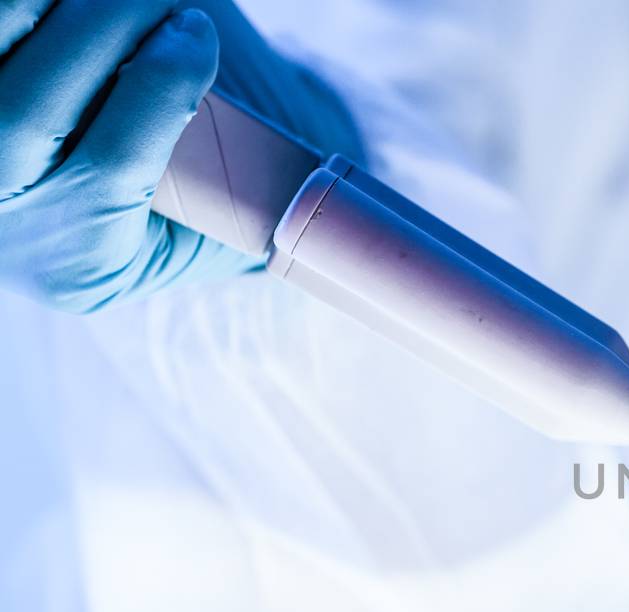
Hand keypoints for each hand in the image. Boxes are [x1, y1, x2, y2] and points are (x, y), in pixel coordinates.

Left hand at [0, 1, 362, 312]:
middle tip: (162, 3)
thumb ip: (248, 200)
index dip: (160, 86)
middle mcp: (1, 226)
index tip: (198, 31)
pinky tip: (62, 11)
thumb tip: (296, 156)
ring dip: (47, 16)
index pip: (113, 170)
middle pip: (26, 118)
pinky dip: (19, 18)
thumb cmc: (174, 211)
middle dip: (100, 32)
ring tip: (110, 3)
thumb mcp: (207, 232)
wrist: (78, 220)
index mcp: (83, 265)